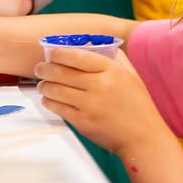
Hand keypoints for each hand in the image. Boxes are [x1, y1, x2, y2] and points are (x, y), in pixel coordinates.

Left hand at [34, 48, 173, 155]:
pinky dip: (49, 102)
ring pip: (55, 90)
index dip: (58, 52)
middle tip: (40, 68)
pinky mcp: (83, 122)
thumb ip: (114, 58)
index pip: (77, 55)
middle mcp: (99, 86)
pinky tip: (48, 99)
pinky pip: (58, 108)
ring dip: (44, 85)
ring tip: (43, 84)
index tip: (51, 53)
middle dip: (45, 68)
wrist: (143, 137)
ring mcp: (90, 105)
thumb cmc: (138, 106)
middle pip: (61, 72)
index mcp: (111, 71)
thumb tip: (92, 45)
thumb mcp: (131, 76)